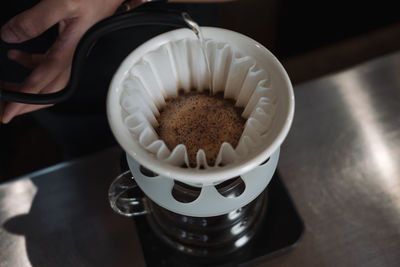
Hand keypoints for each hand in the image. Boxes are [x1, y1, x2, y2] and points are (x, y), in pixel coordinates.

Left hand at [1, 0, 123, 122]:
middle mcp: (72, 57)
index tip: (8, 112)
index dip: (23, 99)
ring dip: (28, 87)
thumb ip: (35, 20)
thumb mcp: (62, 3)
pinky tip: (17, 56)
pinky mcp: (70, 46)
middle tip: (6, 109)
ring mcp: (72, 53)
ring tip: (7, 87)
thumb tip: (11, 36)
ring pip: (49, 80)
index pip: (43, 82)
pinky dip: (31, 65)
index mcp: (70, 51)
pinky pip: (49, 64)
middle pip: (49, 90)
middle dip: (26, 103)